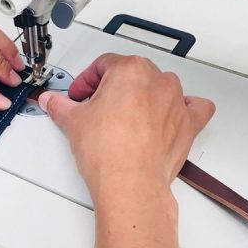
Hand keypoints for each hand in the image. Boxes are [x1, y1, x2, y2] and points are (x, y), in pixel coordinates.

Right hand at [39, 54, 214, 199]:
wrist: (130, 183)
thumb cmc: (108, 152)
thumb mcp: (73, 122)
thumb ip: (60, 106)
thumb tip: (51, 101)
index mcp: (130, 70)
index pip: (103, 64)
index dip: (85, 80)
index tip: (78, 95)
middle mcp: (157, 81)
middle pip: (131, 74)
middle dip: (111, 88)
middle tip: (95, 108)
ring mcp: (176, 102)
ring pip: (160, 87)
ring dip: (143, 96)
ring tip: (125, 117)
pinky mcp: (188, 125)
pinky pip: (196, 108)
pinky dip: (185, 109)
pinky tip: (171, 115)